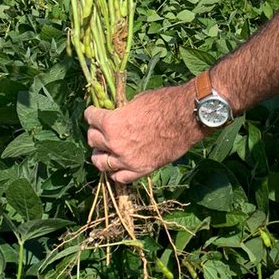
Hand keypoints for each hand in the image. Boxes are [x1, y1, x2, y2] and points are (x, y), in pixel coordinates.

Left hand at [84, 81, 205, 183]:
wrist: (187, 118)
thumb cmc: (165, 103)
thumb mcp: (138, 101)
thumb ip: (123, 111)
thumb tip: (118, 113)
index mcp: (112, 123)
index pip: (91, 118)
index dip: (92, 113)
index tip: (93, 112)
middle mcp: (115, 144)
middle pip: (93, 141)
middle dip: (95, 133)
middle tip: (100, 130)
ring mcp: (127, 160)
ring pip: (101, 163)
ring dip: (100, 154)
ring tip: (104, 150)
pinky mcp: (141, 170)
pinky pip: (120, 177)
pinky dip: (116, 172)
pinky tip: (118, 165)